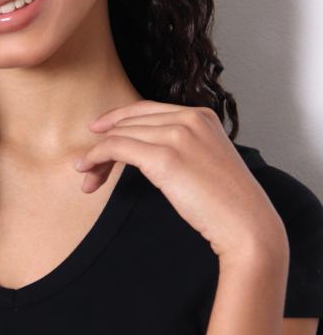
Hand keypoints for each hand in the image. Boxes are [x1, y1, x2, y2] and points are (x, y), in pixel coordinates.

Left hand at [74, 99, 287, 261]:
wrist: (247, 224)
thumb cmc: (227, 202)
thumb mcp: (206, 160)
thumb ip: (182, 146)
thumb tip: (145, 150)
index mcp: (201, 115)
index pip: (147, 110)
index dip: (118, 119)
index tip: (98, 131)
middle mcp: (189, 118)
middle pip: (130, 121)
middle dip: (104, 141)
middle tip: (87, 164)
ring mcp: (177, 135)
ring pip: (120, 134)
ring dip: (97, 155)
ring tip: (86, 174)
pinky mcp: (164, 157)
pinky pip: (117, 148)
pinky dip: (97, 157)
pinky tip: (87, 169)